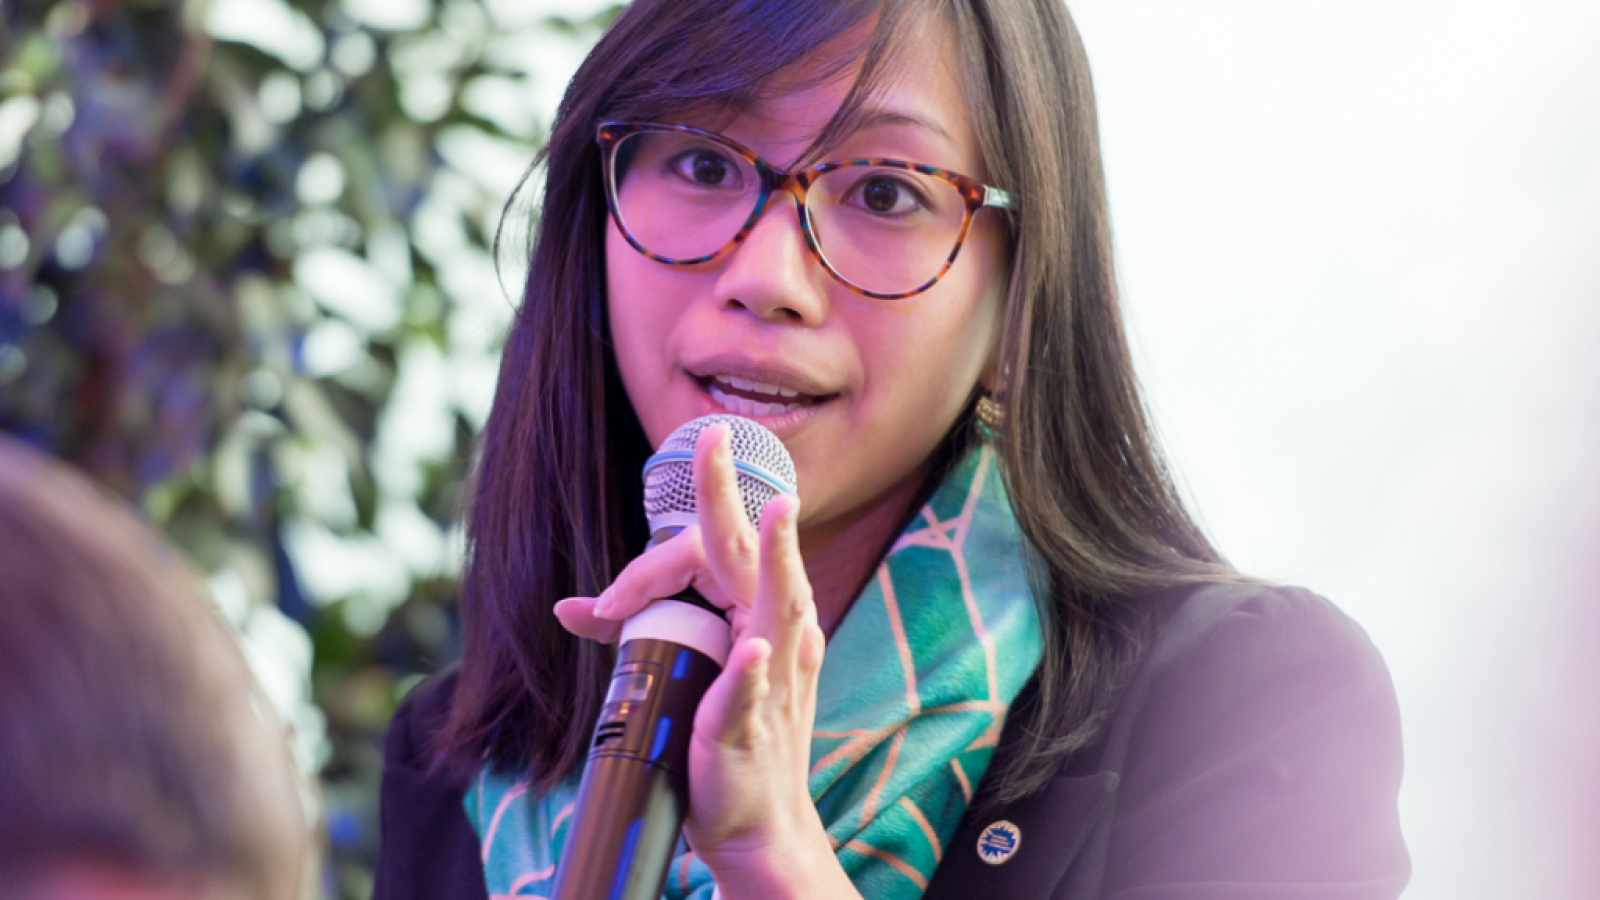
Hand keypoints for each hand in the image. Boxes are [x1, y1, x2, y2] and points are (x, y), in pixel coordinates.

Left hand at [553, 424, 843, 895]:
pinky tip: (754, 645)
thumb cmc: (718, 738)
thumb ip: (632, 633)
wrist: (754, 824)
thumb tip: (569, 607)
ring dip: (775, 559)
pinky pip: (757, 688)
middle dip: (731, 493)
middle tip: (714, 438)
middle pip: (752, 550)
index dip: (651, 564)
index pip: (714, 555)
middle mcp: (775, 632)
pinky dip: (753, 666)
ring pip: (780, 603)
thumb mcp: (677, 670)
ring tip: (775, 516)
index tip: (606, 602)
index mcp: (758, 612)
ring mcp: (773, 676)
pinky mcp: (752, 724)